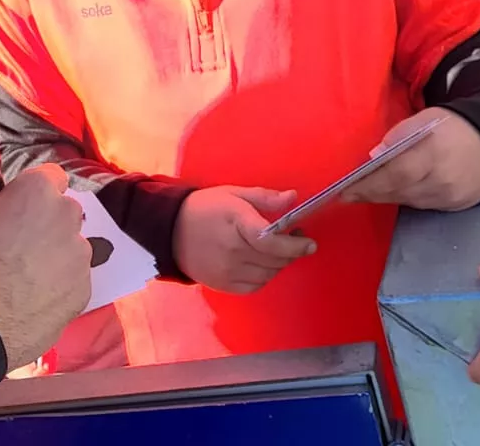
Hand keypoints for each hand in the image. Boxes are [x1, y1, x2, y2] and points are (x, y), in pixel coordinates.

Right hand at [0, 165, 90, 370]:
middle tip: (23, 249)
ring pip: (71, 248)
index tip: (26, 208)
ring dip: (56, 258)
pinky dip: (60, 288)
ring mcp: (79, 252)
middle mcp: (66, 214)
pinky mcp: (85, 287)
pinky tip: (35, 302)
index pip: (51, 176)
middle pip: (64, 213)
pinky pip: (74, 280)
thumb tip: (8, 223)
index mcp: (36, 190)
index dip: (37, 194)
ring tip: (27, 283)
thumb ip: (1, 215)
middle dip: (49, 226)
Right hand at [173, 186, 315, 294]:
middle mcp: (232, 250)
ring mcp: (227, 270)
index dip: (295, 245)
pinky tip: (262, 263)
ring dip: (279, 263)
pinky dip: (265, 276)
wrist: (169, 230)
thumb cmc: (204, 207)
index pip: (271, 242)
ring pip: (268, 274)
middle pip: (274, 260)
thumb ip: (264, 197)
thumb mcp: (233, 194)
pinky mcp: (223, 284)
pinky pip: (255, 285)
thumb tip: (293, 198)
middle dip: (291, 251)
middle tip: (296, 238)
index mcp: (235, 222)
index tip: (309, 242)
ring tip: (277, 250)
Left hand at [343, 109, 479, 211]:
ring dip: (384, 198)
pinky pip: (423, 206)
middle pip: (399, 191)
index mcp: (434, 152)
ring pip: (409, 201)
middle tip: (345, 194)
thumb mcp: (424, 119)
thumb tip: (374, 157)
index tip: (345, 189)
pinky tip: (390, 194)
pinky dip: (404, 199)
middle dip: (370, 193)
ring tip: (362, 194)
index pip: (396, 174)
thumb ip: (398, 136)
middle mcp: (443, 179)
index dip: (369, 184)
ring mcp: (451, 197)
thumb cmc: (452, 127)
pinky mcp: (456, 206)